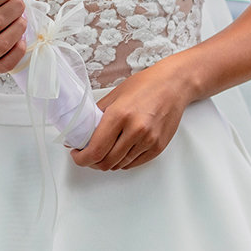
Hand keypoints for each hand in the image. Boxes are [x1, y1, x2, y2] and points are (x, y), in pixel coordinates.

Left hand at [70, 60, 191, 170]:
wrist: (173, 85)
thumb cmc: (145, 86)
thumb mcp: (115, 95)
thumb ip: (97, 115)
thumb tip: (80, 132)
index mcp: (120, 115)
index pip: (95, 150)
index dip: (82, 158)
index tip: (77, 155)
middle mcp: (135, 130)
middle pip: (106, 162)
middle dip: (92, 162)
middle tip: (87, 155)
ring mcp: (148, 140)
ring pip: (119, 165)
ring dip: (107, 162)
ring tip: (104, 151)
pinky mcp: (158, 147)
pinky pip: (134, 164)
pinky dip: (123, 161)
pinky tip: (119, 151)